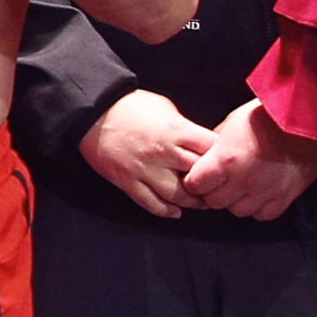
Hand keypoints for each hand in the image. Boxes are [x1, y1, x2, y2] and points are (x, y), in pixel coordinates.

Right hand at [81, 90, 215, 220]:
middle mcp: (163, 152)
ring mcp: (145, 170)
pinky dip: (166, 211)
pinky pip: (151, 204)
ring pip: (177, 196)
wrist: (93, 112)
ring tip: (199, 202)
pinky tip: (175, 212)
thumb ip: (184, 127)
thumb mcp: (165, 107)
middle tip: (217, 187)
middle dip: (211, 182)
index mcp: (176, 130)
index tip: (223, 161)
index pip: (211, 149)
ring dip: (192, 203)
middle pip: (199, 176)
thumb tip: (200, 144)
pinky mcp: (128, 182)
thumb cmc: (130, 105)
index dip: (221, 156)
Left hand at [176, 98, 316, 221]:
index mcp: (225, 160)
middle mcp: (243, 180)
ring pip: (237, 211)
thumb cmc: (268, 116)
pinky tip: (259, 192)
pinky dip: (258, 207)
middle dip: (212, 192)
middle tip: (219, 181)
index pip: (195, 185)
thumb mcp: (232, 123)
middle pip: (214, 202)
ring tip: (241, 185)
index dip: (194, 181)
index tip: (198, 177)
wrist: (306, 118)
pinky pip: (262, 214)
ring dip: (235, 201)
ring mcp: (264, 192)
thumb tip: (204, 159)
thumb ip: (215, 146)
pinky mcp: (284, 198)